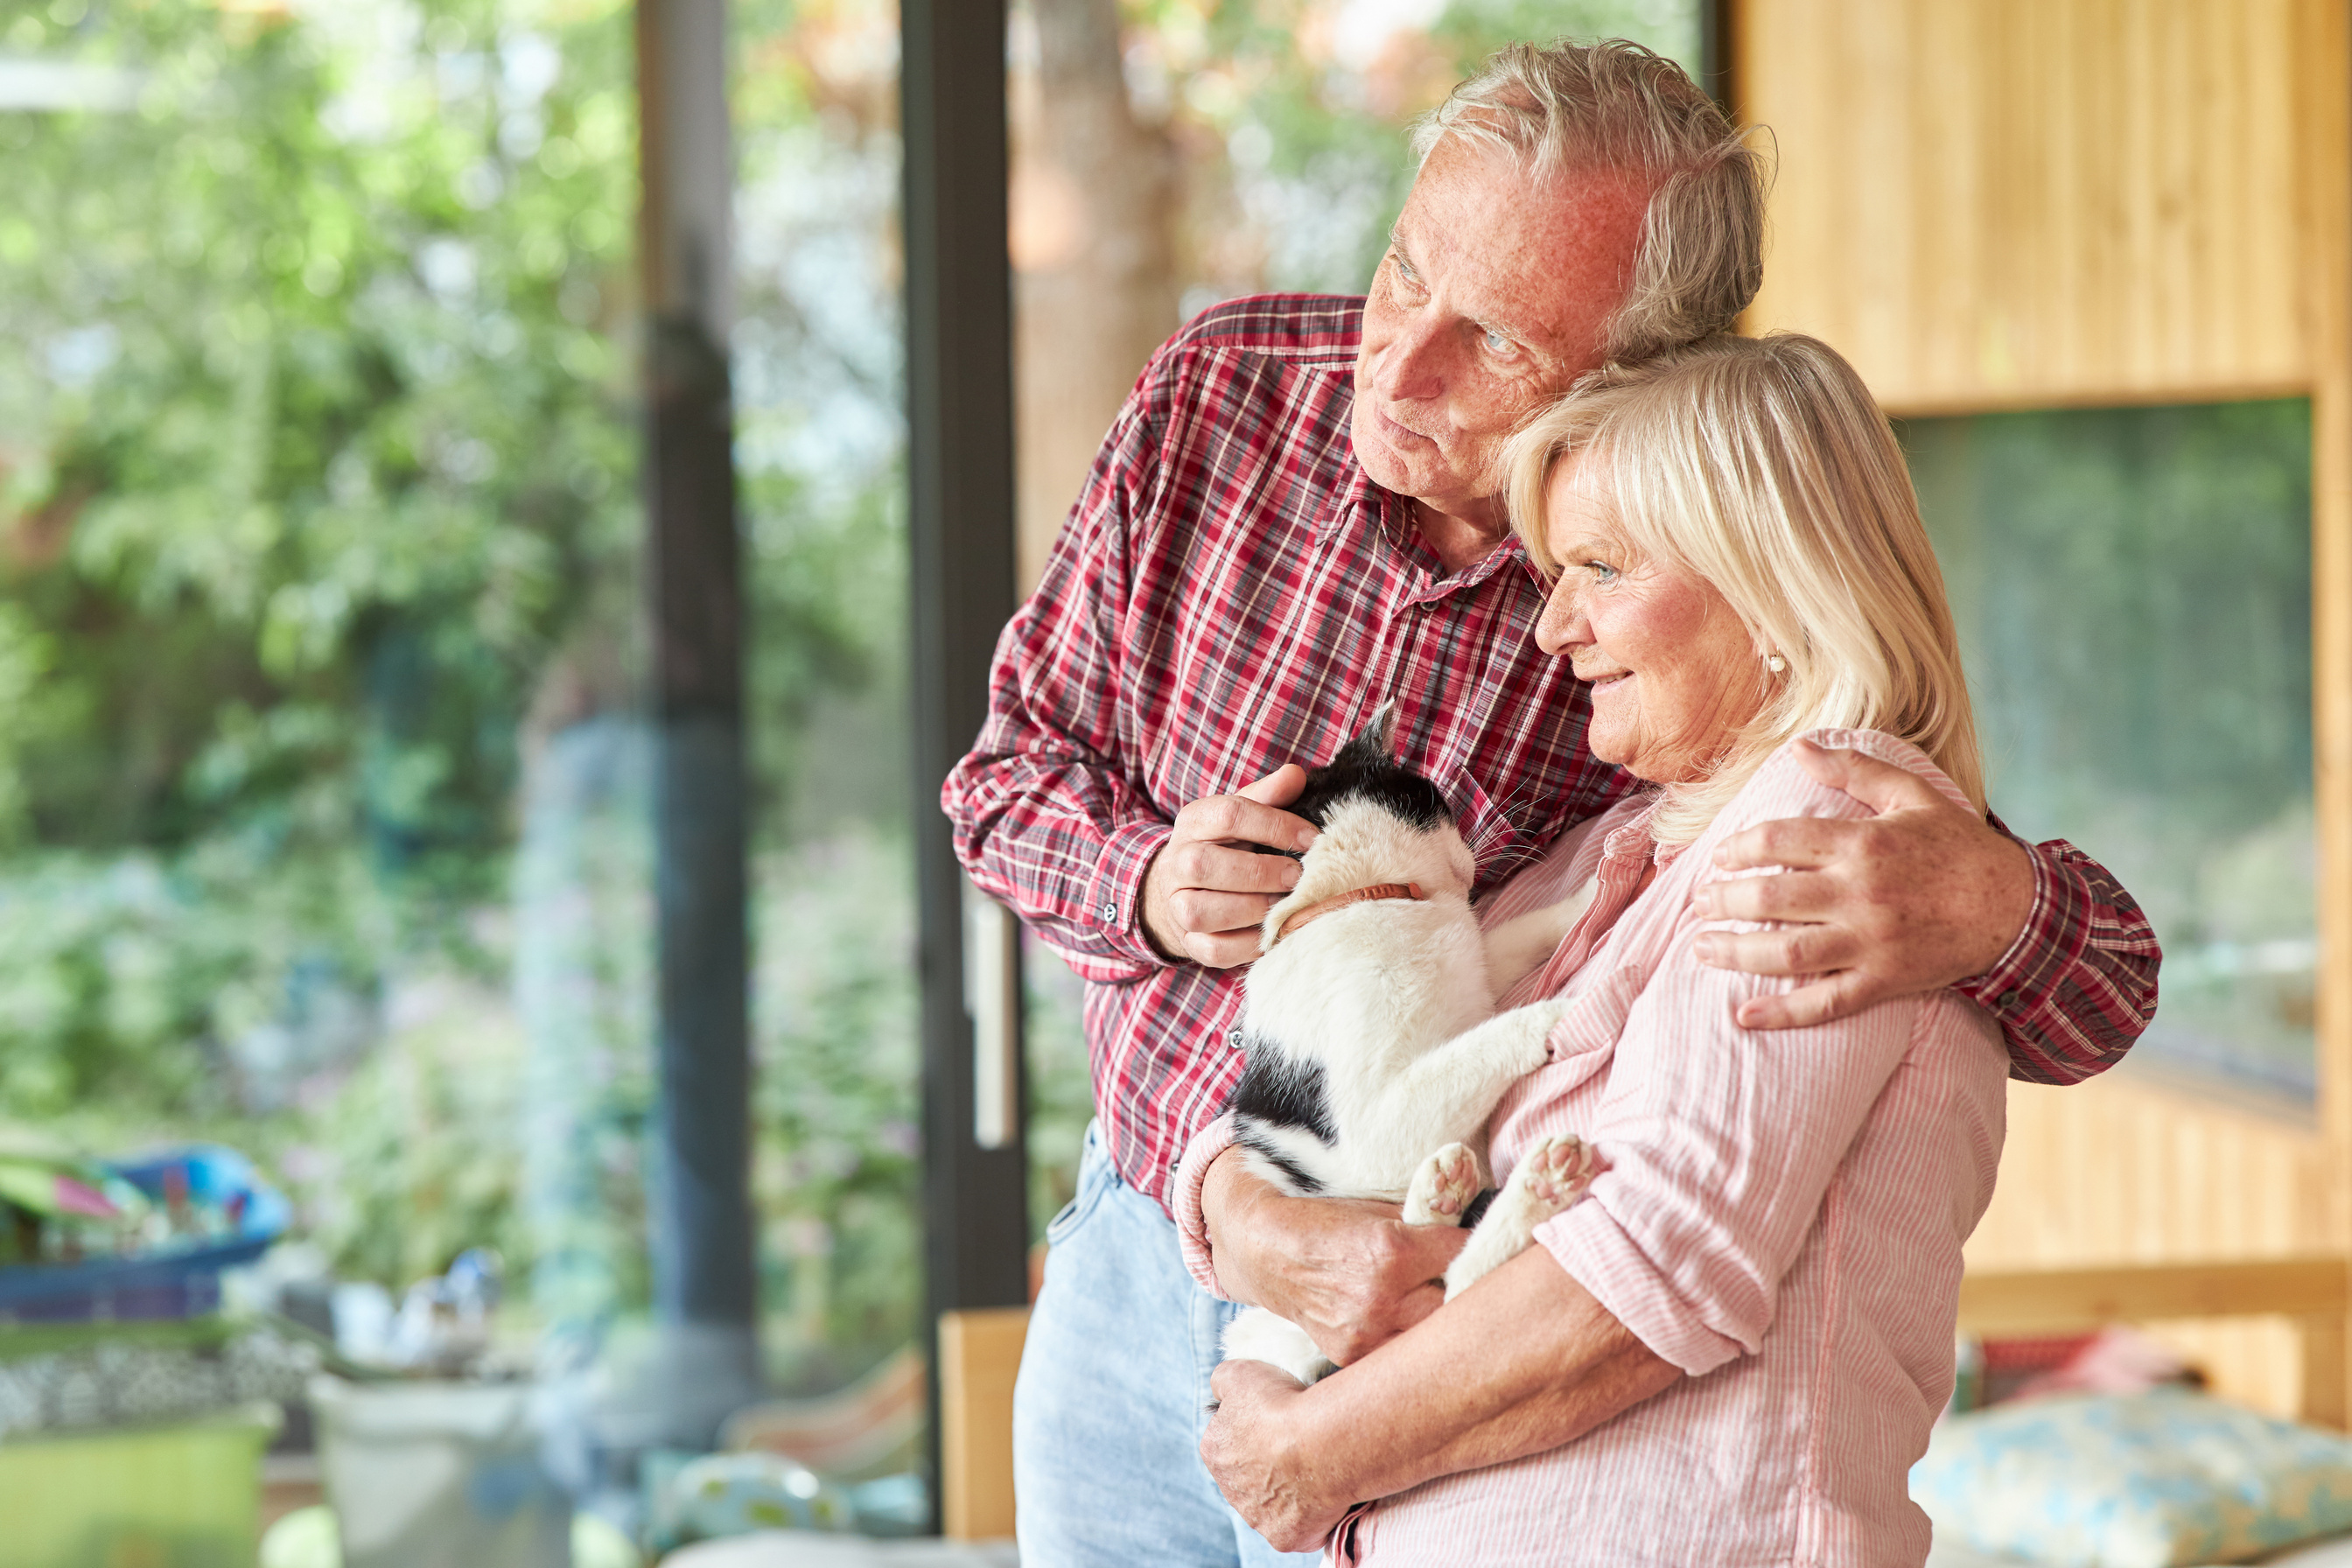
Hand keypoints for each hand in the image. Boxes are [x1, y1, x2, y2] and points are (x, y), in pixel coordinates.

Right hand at [1142, 765, 1319, 966]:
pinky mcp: (1189, 940)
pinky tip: (1274, 931)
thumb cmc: (1226, 845)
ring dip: (1251, 909)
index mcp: (1194, 822)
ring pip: (1202, 910)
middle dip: (1260, 872)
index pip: (1229, 815)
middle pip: (1207, 865)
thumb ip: (1268, 795)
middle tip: (1297, 876)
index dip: (1275, 826)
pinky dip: (1247, 944)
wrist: (1184, 887)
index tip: (1311, 838)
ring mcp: (1178, 904)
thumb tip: (1295, 775)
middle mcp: (1177, 862)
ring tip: (1284, 904)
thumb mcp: (1242, 814)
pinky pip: (1214, 949)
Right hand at [1201, 1148, 1466, 1366]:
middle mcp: (1381, 1298)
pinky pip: (1400, 1351)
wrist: (1264, 1251)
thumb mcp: (1378, 1210)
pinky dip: (1410, 1338)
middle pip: (1458, 1303)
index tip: (1485, 1247)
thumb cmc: (1324, 1222)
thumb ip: (1427, 1223)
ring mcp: (1365, 1333)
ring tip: (1444, 1305)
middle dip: (1468, 1289)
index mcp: (1393, 1252)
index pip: (1465, 1254)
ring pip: (1433, 1336)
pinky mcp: (1351, 1355)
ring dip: (1442, 1320)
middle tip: (1472, 1280)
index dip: (1479, 1248)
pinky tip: (1409, 1322)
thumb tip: (1476, 1225)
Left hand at [1201, 1359, 1351, 1551]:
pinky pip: (1298, 1526)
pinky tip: (1323, 1492)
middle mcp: (1230, 1491)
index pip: (1227, 1440)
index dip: (1252, 1429)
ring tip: (1314, 1466)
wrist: (1320, 1444)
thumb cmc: (1281, 1406)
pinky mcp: (1286, 1537)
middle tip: (1296, 1444)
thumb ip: (1223, 1380)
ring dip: (1287, 1489)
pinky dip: (1310, 1514)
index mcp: (1214, 1451)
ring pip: (1272, 1503)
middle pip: (1248, 1475)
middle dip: (1267, 1463)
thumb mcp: (1241, 1372)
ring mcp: (1257, 1518)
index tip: (1275, 1421)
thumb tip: (1220, 1389)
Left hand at [1690, 739, 2033, 1029]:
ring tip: (1701, 947)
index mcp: (1864, 845)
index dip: (1738, 848)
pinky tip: (1744, 1015)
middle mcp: (1861, 895)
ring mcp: (1871, 943)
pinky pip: (1825, 1003)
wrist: (2017, 909)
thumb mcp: (1912, 795)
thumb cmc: (1960, 847)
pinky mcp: (1884, 982)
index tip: (1718, 857)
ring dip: (1736, 952)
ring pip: (1788, 953)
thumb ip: (1855, 768)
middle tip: (1698, 903)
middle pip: (1772, 899)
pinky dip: (1782, 1013)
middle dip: (1723, 901)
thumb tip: (1799, 746)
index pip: (1778, 842)